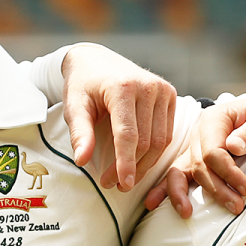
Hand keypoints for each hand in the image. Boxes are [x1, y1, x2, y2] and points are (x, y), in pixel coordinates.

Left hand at [61, 44, 176, 190]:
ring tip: (127, 177)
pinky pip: (168, 131)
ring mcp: (163, 89)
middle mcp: (148, 87)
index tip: (121, 184)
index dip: (125, 163)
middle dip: (133, 168)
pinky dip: (156, 150)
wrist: (96, 59)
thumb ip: (80, 133)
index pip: (128, 135)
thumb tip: (82, 161)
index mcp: (123, 87)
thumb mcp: (74, 106)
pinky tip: (140, 160)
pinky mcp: (170, 94)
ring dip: (146, 164)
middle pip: (147, 140)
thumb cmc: (83, 84)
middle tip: (116, 185)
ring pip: (161, 140)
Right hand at [145, 99, 245, 216]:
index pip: (213, 150)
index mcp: (215, 118)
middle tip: (237, 206)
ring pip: (181, 171)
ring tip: (187, 213)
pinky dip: (164, 188)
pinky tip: (153, 203)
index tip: (245, 188)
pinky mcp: (193, 159)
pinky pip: (176, 173)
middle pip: (199, 165)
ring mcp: (193, 146)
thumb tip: (233, 147)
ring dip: (183, 194)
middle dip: (216, 188)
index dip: (228, 172)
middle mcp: (199, 132)